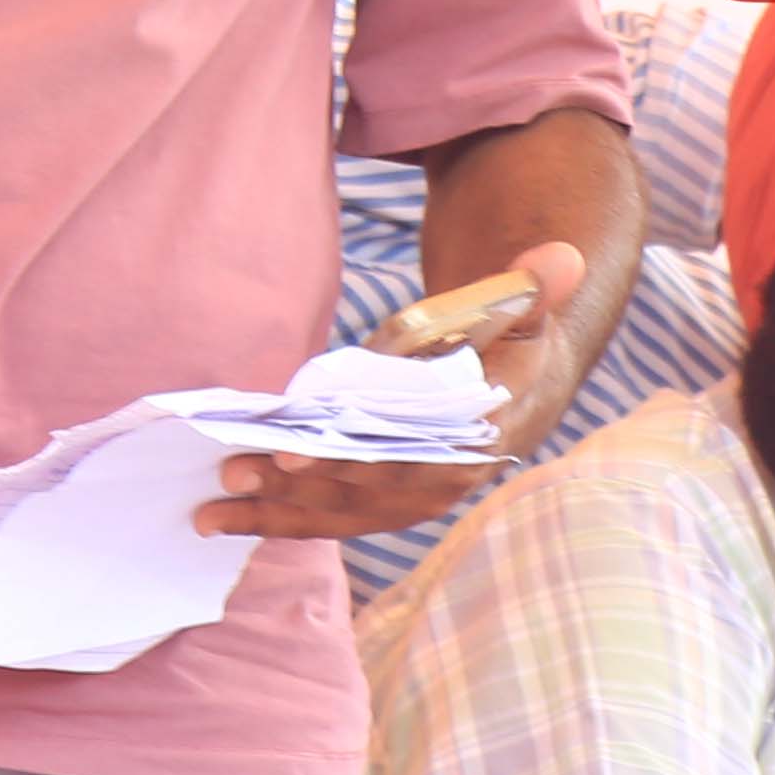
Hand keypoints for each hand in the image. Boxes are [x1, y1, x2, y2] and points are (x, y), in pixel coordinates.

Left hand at [202, 241, 588, 539]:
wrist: (519, 392)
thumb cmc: (513, 343)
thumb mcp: (526, 309)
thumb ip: (535, 287)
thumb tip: (562, 255)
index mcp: (476, 438)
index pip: (408, 457)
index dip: (352, 461)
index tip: (297, 456)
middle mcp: (441, 480)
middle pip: (361, 491)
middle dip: (295, 487)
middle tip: (232, 470)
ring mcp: (410, 499)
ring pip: (338, 515)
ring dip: (275, 513)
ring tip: (211, 509)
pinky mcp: (384, 504)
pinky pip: (330, 518)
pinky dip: (280, 519)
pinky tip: (231, 518)